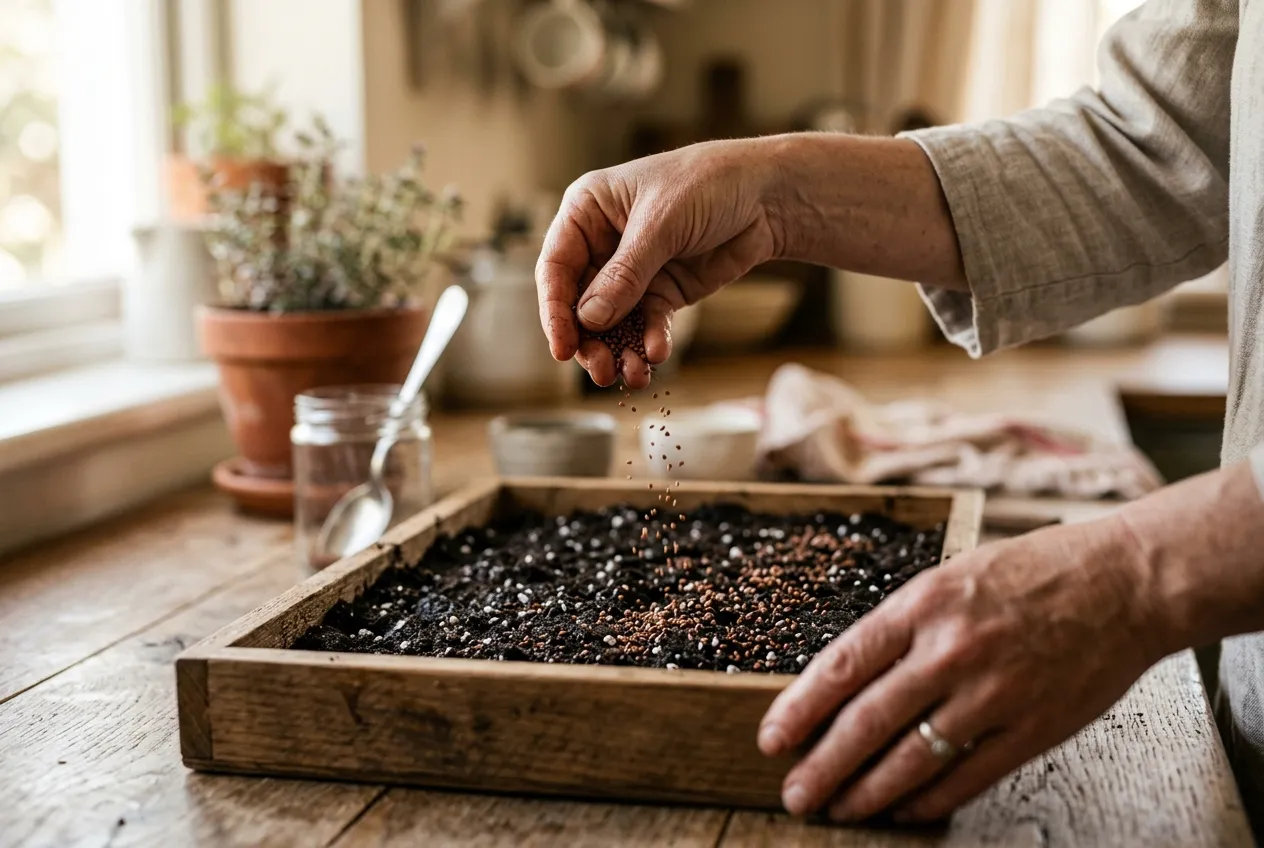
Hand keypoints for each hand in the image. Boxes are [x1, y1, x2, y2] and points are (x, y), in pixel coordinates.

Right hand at [535, 138, 784, 387]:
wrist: (768, 194)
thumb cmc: (709, 183)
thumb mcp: (662, 224)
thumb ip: (625, 274)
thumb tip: (590, 319)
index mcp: (587, 211)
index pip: (556, 267)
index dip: (555, 311)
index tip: (561, 349)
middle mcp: (603, 243)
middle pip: (580, 303)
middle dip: (590, 340)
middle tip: (602, 371)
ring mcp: (632, 270)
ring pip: (612, 321)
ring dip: (619, 350)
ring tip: (633, 375)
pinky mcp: (663, 290)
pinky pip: (647, 323)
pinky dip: (649, 341)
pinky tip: (657, 354)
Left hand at [756, 517, 1161, 822]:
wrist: (1123, 582)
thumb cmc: (1033, 571)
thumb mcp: (951, 576)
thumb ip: (903, 626)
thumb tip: (849, 678)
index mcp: (922, 604)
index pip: (842, 666)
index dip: (800, 709)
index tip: (772, 740)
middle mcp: (951, 650)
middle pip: (867, 721)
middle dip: (822, 766)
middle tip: (795, 794)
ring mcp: (993, 693)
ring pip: (912, 758)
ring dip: (867, 792)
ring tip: (838, 808)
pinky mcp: (1031, 727)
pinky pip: (966, 776)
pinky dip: (927, 798)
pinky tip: (903, 810)